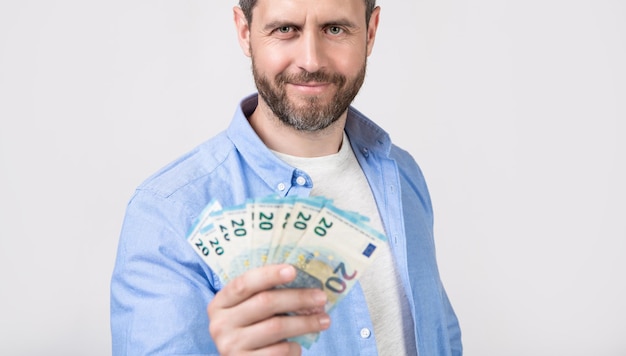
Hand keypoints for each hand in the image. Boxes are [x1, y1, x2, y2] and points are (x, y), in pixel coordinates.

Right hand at [207, 264, 330, 354]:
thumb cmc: (251, 329)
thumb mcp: (249, 310)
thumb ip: (265, 295)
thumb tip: (306, 282)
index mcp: (220, 303)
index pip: (244, 283)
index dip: (269, 275)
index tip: (293, 270)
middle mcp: (220, 324)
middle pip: (265, 303)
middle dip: (298, 298)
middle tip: (321, 297)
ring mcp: (230, 346)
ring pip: (276, 327)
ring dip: (305, 322)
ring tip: (324, 320)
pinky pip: (279, 351)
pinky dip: (294, 347)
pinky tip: (298, 344)